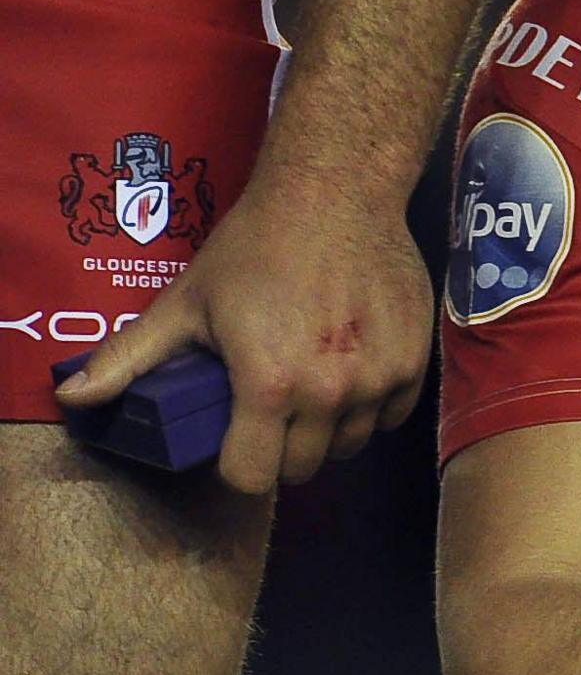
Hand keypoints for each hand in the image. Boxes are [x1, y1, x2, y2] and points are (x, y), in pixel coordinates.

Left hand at [53, 173, 426, 495]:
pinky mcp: (414, 363)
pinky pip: (390, 417)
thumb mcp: (184, 304)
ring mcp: (379, 380)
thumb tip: (72, 397)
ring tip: (310, 389)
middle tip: (269, 411)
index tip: (234, 439)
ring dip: (327, 431)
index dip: (236, 465)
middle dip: (280, 450)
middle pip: (302, 468)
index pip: (252, 478)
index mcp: (268, 385)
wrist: (336, 197)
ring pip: (350, 446)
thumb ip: (128, 358)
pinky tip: (350, 373)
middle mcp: (330, 393)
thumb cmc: (255, 248)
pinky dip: (371, 407)